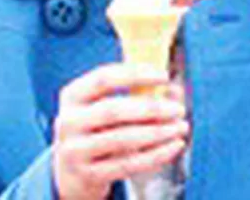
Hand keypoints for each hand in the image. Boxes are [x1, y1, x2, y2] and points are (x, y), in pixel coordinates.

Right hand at [51, 63, 188, 199]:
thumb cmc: (97, 128)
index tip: (164, 76)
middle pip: (113, 111)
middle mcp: (69, 122)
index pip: (103, 79)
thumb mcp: (104, 107)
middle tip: (178, 109)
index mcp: (72, 96)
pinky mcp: (89, 174)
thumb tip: (174, 91)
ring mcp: (76, 151)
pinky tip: (174, 146)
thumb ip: (136, 94)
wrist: (73, 170)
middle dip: (151, 109)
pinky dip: (156, 155)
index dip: (135, 75)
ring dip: (157, 133)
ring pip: (122, 139)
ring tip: (180, 127)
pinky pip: (128, 164)